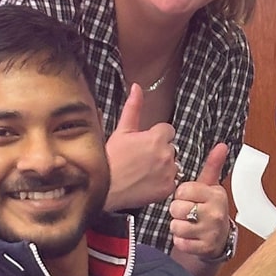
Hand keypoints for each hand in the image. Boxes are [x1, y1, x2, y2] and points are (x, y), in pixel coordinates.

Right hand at [104, 84, 179, 210]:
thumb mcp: (121, 131)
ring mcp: (169, 172)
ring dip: (163, 167)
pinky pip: (172, 182)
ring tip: (143, 172)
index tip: (144, 144)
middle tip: (140, 159)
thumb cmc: (109, 159)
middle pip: (171, 148)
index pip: (168, 131)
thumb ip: (133, 108)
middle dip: (159, 151)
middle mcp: (166, 154)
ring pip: (173, 165)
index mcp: (156, 137)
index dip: (156, 136)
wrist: (103, 189)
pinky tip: (147, 183)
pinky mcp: (168, 188)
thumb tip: (137, 87)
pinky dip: (163, 183)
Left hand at [170, 143, 231, 259]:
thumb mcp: (211, 187)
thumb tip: (222, 145)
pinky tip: (189, 237)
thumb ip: (213, 165)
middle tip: (187, 212)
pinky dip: (180, 240)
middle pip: (177, 208)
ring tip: (187, 224)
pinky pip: (180, 242)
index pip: (183, 190)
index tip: (188, 198)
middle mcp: (215, 213)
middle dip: (177, 211)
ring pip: (176, 226)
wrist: (219, 240)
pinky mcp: (204, 248)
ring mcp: (211, 232)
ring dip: (178, 227)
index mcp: (215, 195)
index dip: (181, 195)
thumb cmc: (210, 210)